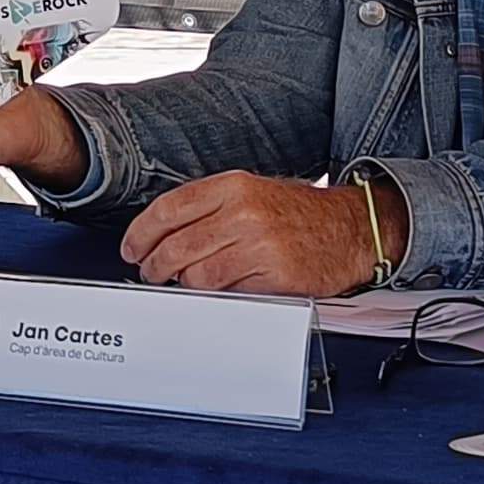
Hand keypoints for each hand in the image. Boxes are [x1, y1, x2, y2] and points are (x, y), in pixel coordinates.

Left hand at [124, 172, 396, 296]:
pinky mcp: (276, 276)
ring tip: (183, 283)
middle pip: (176, 247)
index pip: (169, 209)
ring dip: (183, 285)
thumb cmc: (300, 213)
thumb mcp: (252, 192)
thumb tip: (164, 234)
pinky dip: (217, 297)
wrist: (352, 229)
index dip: (141, 233)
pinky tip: (219, 290)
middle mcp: (244, 213)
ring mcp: (260, 246)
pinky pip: (229, 294)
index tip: (131, 248)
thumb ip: (210, 208)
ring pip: (197, 275)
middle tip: (150, 273)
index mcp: (234, 186)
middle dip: (154, 266)